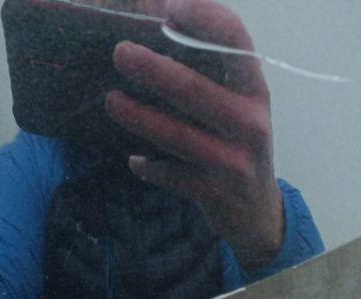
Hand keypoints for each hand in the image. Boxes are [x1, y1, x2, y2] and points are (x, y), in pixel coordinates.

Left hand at [105, 0, 283, 267]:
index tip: (173, 6)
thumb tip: (157, 22)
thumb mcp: (234, 104)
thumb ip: (206, 70)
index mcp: (255, 90)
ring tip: (110, 100)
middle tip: (120, 52)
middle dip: (157, 70)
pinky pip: (174, 177)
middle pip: (198, 91)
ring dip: (142, 118)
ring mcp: (233, 160)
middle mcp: (250, 122)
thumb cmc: (235, 143)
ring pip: (180, 136)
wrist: (255, 210)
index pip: (236, 44)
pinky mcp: (213, 192)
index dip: (207, 20)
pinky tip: (133, 161)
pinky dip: (151, 168)